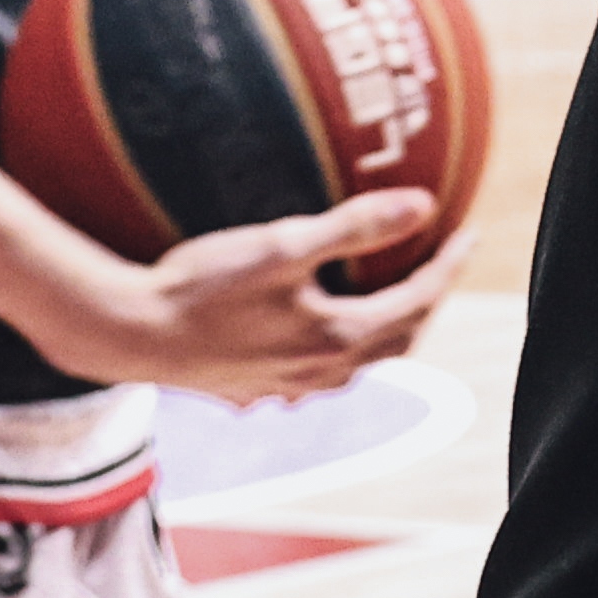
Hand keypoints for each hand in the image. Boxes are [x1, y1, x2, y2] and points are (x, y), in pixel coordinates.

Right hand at [32, 187, 455, 396]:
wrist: (127, 333)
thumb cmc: (201, 285)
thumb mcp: (282, 245)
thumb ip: (355, 226)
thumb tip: (424, 206)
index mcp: (336, 337)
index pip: (418, 301)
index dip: (449, 266)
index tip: (470, 234)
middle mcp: (319, 372)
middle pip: (397, 339)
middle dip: (426, 301)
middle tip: (440, 264)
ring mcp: (284, 387)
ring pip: (357, 363)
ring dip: (385, 331)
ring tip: (392, 297)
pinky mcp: (251, 390)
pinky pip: (313, 376)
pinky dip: (337, 352)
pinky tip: (319, 341)